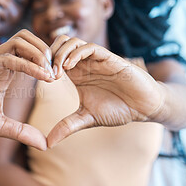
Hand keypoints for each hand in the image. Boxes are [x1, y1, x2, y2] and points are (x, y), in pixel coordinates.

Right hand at [0, 30, 54, 149]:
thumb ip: (20, 132)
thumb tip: (45, 144)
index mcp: (3, 75)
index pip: (29, 55)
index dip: (47, 62)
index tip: (59, 78)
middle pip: (27, 41)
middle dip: (47, 51)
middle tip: (58, 70)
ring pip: (19, 42)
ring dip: (40, 53)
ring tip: (51, 72)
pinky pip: (6, 58)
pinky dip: (28, 64)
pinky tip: (43, 75)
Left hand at [47, 35, 163, 147]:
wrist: (143, 107)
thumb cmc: (117, 109)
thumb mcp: (86, 119)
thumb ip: (67, 127)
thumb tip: (48, 143)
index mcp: (76, 74)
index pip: (53, 58)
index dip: (44, 65)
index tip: (41, 80)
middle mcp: (83, 64)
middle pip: (59, 44)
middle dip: (49, 55)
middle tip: (47, 73)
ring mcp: (95, 60)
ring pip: (72, 42)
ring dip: (60, 53)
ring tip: (57, 71)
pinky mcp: (109, 58)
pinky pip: (90, 47)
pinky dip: (76, 53)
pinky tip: (69, 67)